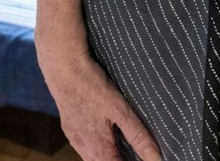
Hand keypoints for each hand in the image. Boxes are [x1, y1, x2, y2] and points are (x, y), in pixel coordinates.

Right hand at [36, 34, 159, 160]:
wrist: (63, 68)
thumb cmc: (92, 87)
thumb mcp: (121, 111)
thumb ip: (139, 137)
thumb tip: (156, 158)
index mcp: (98, 150)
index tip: (143, 156)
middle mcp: (83, 148)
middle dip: (120, 159)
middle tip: (136, 150)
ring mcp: (74, 138)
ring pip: (92, 157)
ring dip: (107, 154)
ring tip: (122, 141)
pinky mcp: (68, 127)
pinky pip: (83, 144)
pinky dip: (96, 143)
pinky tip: (103, 130)